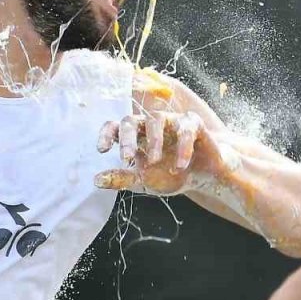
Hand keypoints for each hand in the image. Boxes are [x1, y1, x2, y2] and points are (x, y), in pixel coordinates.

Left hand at [95, 107, 230, 196]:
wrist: (204, 177)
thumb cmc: (170, 174)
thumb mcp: (144, 179)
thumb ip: (122, 178)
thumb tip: (96, 181)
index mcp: (136, 137)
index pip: (115, 127)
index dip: (106, 134)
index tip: (102, 150)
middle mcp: (150, 125)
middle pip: (131, 120)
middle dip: (127, 139)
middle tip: (126, 158)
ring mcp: (171, 122)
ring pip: (156, 119)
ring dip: (153, 141)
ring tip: (154, 162)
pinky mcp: (193, 124)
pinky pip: (185, 129)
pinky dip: (182, 147)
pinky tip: (180, 166)